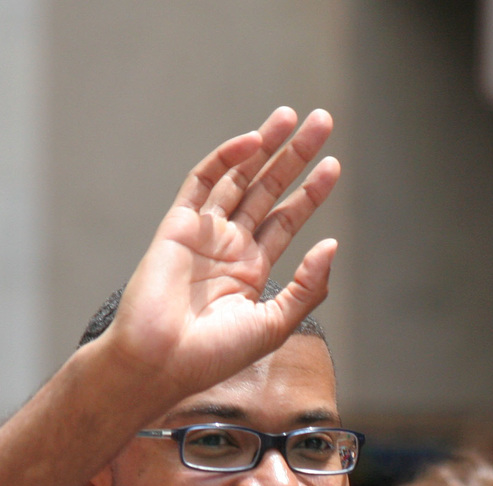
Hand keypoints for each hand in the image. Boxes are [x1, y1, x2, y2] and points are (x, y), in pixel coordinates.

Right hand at [106, 107, 339, 399]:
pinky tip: (254, 140)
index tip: (333, 166)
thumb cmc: (214, 355)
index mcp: (250, 273)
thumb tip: (332, 244)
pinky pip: (202, 182)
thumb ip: (307, 288)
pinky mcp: (177, 226)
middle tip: (322, 122)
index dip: (309, 193)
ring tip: (294, 117)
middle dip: (294, 157)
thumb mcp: (274, 325)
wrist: (160, 362)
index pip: (284, 222)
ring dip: (265, 147)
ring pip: (238, 179)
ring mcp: (202, 235)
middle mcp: (228, 249)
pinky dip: (227, 158)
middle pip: (266, 191)